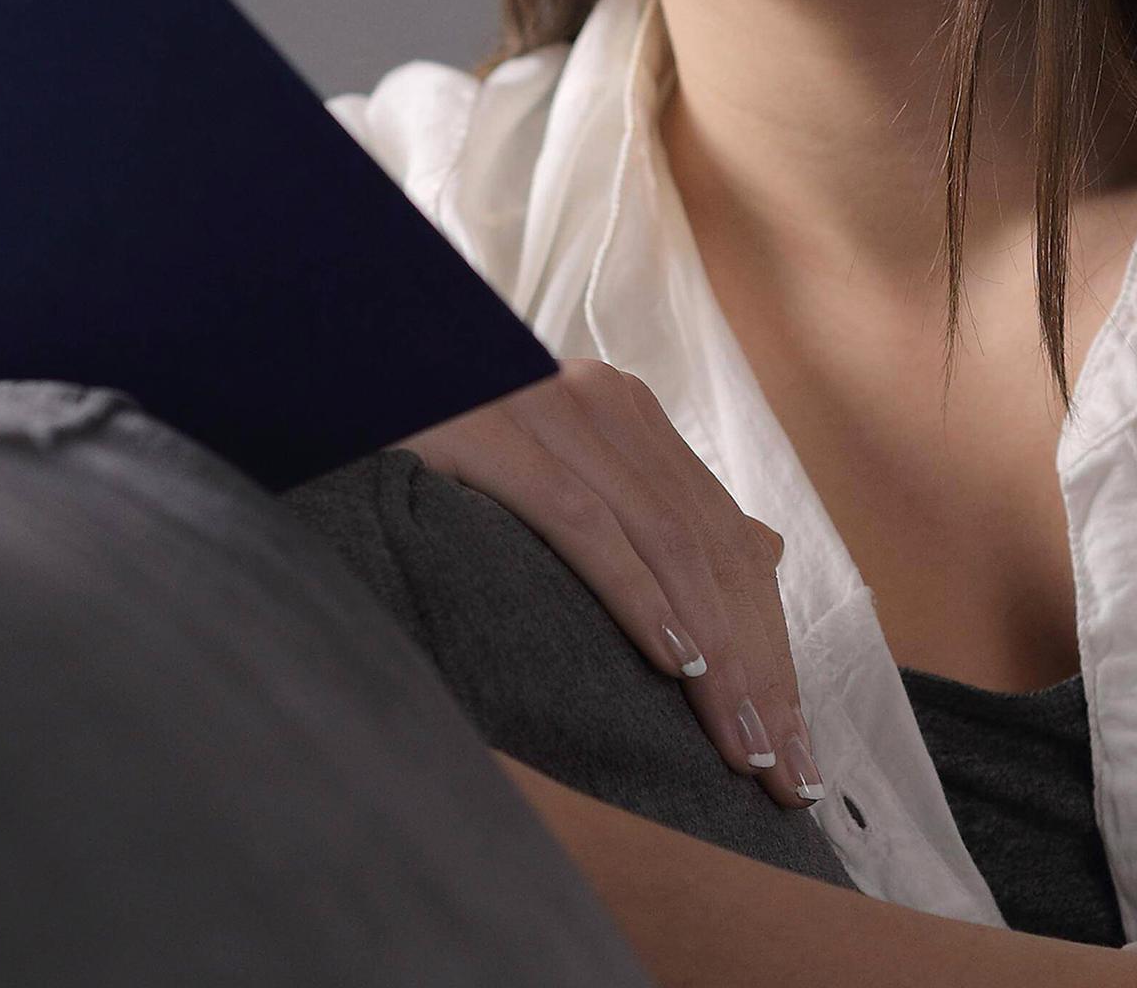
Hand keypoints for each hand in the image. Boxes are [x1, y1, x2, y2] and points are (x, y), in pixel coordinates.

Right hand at [407, 360, 818, 809]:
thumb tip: (761, 549)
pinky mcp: (495, 435)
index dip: (769, 643)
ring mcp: (554, 413)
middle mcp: (607, 405)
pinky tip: (677, 662)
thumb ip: (644, 501)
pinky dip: (638, 597)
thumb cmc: (436, 436)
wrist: (342, 362)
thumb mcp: (550, 463)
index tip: (793, 743)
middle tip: (786, 775)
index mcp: (624, 415)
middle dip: (761, 672)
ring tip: (744, 744)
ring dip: (720, 657)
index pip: (726, 542)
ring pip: (669, 546)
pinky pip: (586, 525)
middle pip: (714, 552)